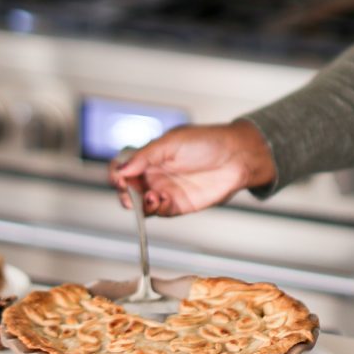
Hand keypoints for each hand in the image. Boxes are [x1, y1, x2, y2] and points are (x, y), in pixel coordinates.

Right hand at [107, 120, 276, 216]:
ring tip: (150, 197)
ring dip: (138, 204)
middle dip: (124, 192)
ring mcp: (165, 190)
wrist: (236, 156)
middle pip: (127, 189)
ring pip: (140, 204)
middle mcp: (154, 174)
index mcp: (149, 156)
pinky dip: (154, 209)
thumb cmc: (207, 141)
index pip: (122, 167)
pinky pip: (158, 212)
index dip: (116, 173)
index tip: (119, 177)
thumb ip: (145, 156)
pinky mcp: (177, 205)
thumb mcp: (172, 142)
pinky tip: (159, 201)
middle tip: (129, 192)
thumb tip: (122, 169)